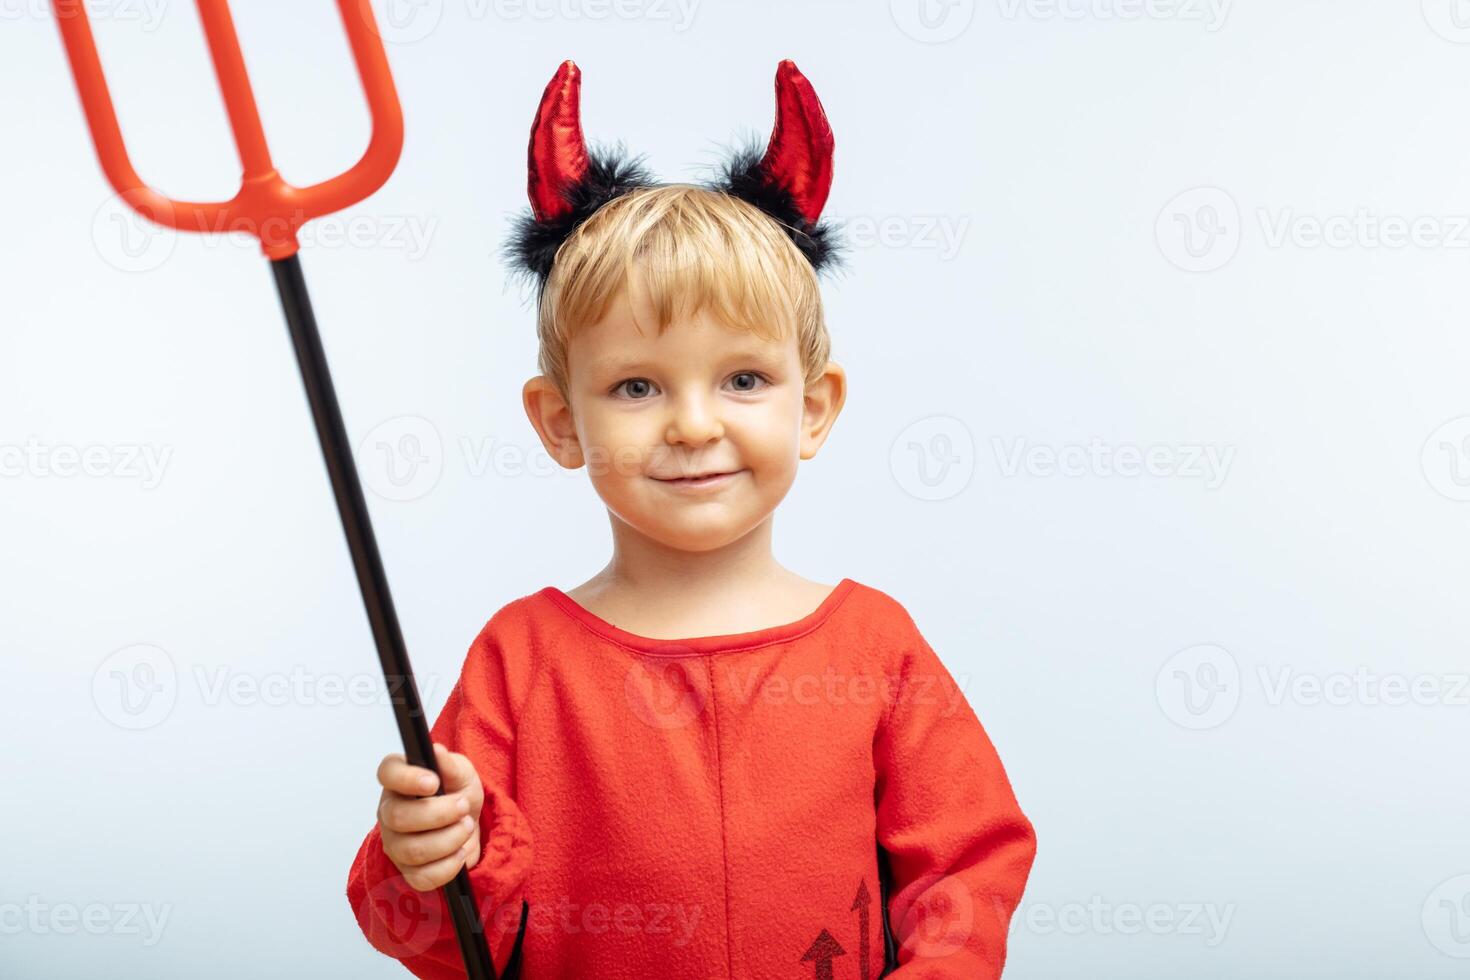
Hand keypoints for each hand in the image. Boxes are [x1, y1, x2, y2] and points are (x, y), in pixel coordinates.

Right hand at [375, 742, 483, 891]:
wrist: (469, 823)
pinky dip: (448, 867)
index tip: (433, 782)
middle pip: (399, 818)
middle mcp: (389, 812)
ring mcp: (395, 844)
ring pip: (412, 850)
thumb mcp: (461, 772)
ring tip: (466, 827)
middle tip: (463, 807)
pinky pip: (422, 877)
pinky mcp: (408, 871)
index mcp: (398, 781)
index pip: (387, 774)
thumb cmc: (457, 792)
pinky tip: (460, 853)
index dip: (407, 778)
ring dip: (449, 839)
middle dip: (439, 814)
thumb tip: (436, 751)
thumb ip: (449, 763)